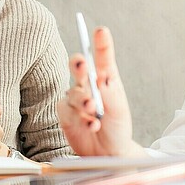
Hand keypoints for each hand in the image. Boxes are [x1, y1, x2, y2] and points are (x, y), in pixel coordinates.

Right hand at [57, 27, 145, 156]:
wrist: (108, 153)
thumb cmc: (117, 127)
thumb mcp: (119, 110)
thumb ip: (110, 94)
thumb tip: (101, 77)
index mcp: (106, 78)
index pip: (103, 58)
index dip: (101, 44)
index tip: (101, 31)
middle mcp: (88, 85)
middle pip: (79, 67)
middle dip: (79, 64)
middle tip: (82, 64)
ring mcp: (75, 98)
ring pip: (73, 92)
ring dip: (83, 101)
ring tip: (94, 111)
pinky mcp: (65, 114)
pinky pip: (68, 111)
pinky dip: (81, 119)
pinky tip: (92, 125)